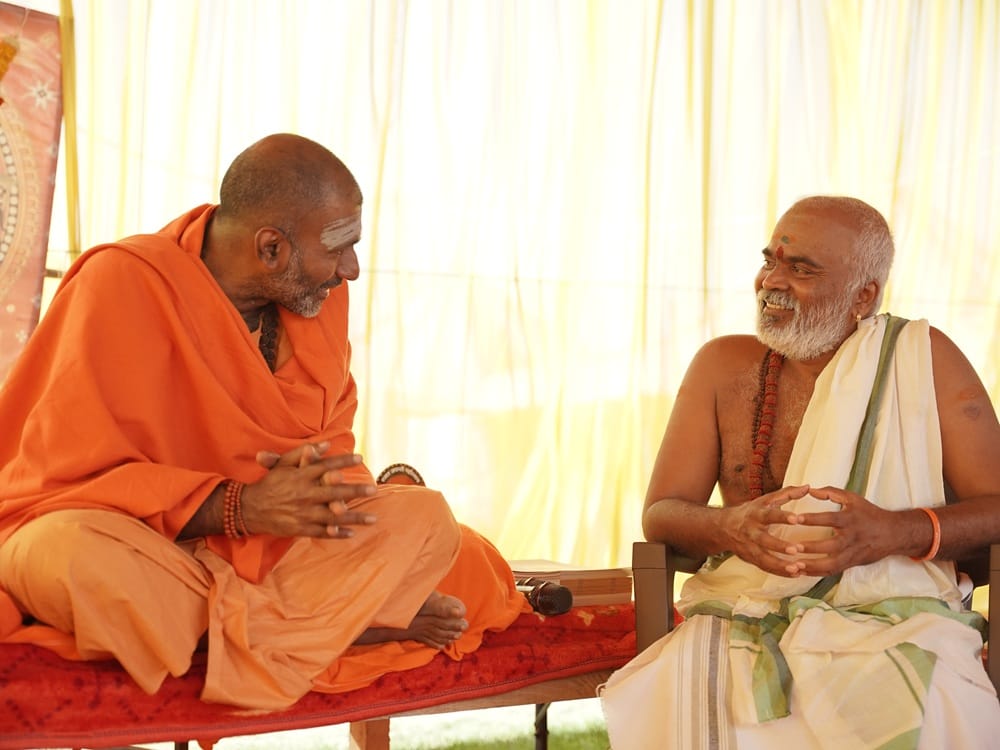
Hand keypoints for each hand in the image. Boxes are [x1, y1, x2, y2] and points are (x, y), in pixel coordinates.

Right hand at [240, 441, 377, 537]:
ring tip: (373, 518)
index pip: (325, 467)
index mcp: (301, 477)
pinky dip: (337, 534)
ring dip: (354, 518)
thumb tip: (326, 444)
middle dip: (355, 491)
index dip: (343, 462)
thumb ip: (304, 453)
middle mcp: (304, 494)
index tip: (360, 459)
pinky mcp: (300, 528)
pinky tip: (352, 533)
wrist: (249, 509)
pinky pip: (322, 532)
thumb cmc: (270, 483)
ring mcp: (303, 513)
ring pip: (333, 516)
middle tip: (373, 489)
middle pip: (334, 492)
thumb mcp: (284, 464)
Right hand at [723, 485, 811, 575]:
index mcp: (756, 515)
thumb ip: (787, 493)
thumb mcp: (765, 500)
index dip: (782, 517)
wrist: (723, 527)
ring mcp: (750, 547)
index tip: (796, 519)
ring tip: (797, 568)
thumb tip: (808, 487)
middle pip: (765, 540)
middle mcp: (751, 532)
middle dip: (780, 546)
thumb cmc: (750, 512)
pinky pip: (765, 568)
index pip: (769, 515)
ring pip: (764, 558)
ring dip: (780, 565)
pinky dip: (779, 572)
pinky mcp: (751, 559)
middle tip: (796, 549)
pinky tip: (795, 574)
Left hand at [786, 486, 896, 575]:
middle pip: (831, 545)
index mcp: (850, 519)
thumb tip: (810, 490)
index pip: (830, 519)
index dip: (813, 519)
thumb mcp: (852, 498)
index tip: (795, 518)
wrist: (893, 534)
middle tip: (792, 547)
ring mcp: (852, 553)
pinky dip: (817, 573)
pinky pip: (833, 571)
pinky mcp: (852, 563)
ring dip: (813, 566)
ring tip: (794, 565)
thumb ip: (830, 493)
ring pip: (832, 563)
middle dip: (812, 547)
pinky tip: (802, 572)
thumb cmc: (869, 513)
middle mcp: (852, 537)